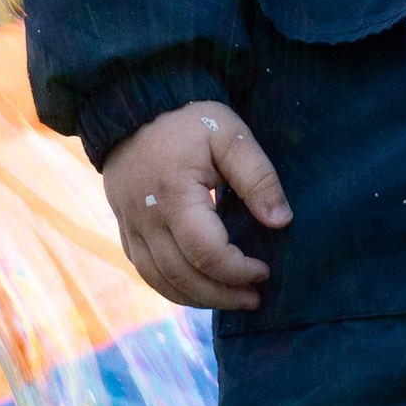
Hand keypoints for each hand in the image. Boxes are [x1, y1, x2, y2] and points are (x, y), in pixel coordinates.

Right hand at [101, 100, 291, 311]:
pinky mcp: (125, 229)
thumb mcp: (231, 135)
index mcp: (174, 195)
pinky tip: (198, 290)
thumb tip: (280, 221)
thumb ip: (258, 177)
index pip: (207, 253)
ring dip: (197, 298)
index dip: (238, 270)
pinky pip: (145, 271)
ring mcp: (131, 226)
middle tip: (254, 298)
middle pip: (183, 276)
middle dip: (222, 295)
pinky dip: (172, 288)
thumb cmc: (189, 120)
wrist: (134, 106)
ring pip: (161, 281)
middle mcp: (147, 218)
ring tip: (231, 299)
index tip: (264, 270)